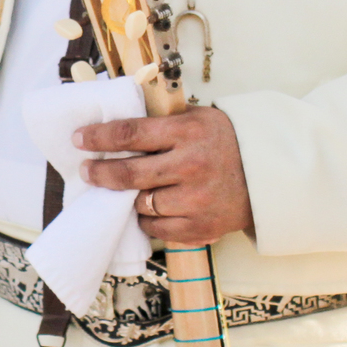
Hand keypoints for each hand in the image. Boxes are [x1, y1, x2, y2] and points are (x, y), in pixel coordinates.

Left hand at [74, 107, 252, 246]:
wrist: (266, 176)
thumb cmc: (226, 142)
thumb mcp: (198, 118)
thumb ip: (162, 122)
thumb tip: (117, 124)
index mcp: (187, 132)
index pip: (130, 134)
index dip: (99, 137)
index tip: (79, 139)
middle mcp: (190, 166)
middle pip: (129, 174)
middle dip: (100, 172)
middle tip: (87, 170)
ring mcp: (195, 200)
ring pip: (140, 203)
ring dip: (126, 198)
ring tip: (123, 190)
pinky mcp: (199, 227)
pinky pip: (156, 228)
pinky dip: (147, 218)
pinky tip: (149, 208)